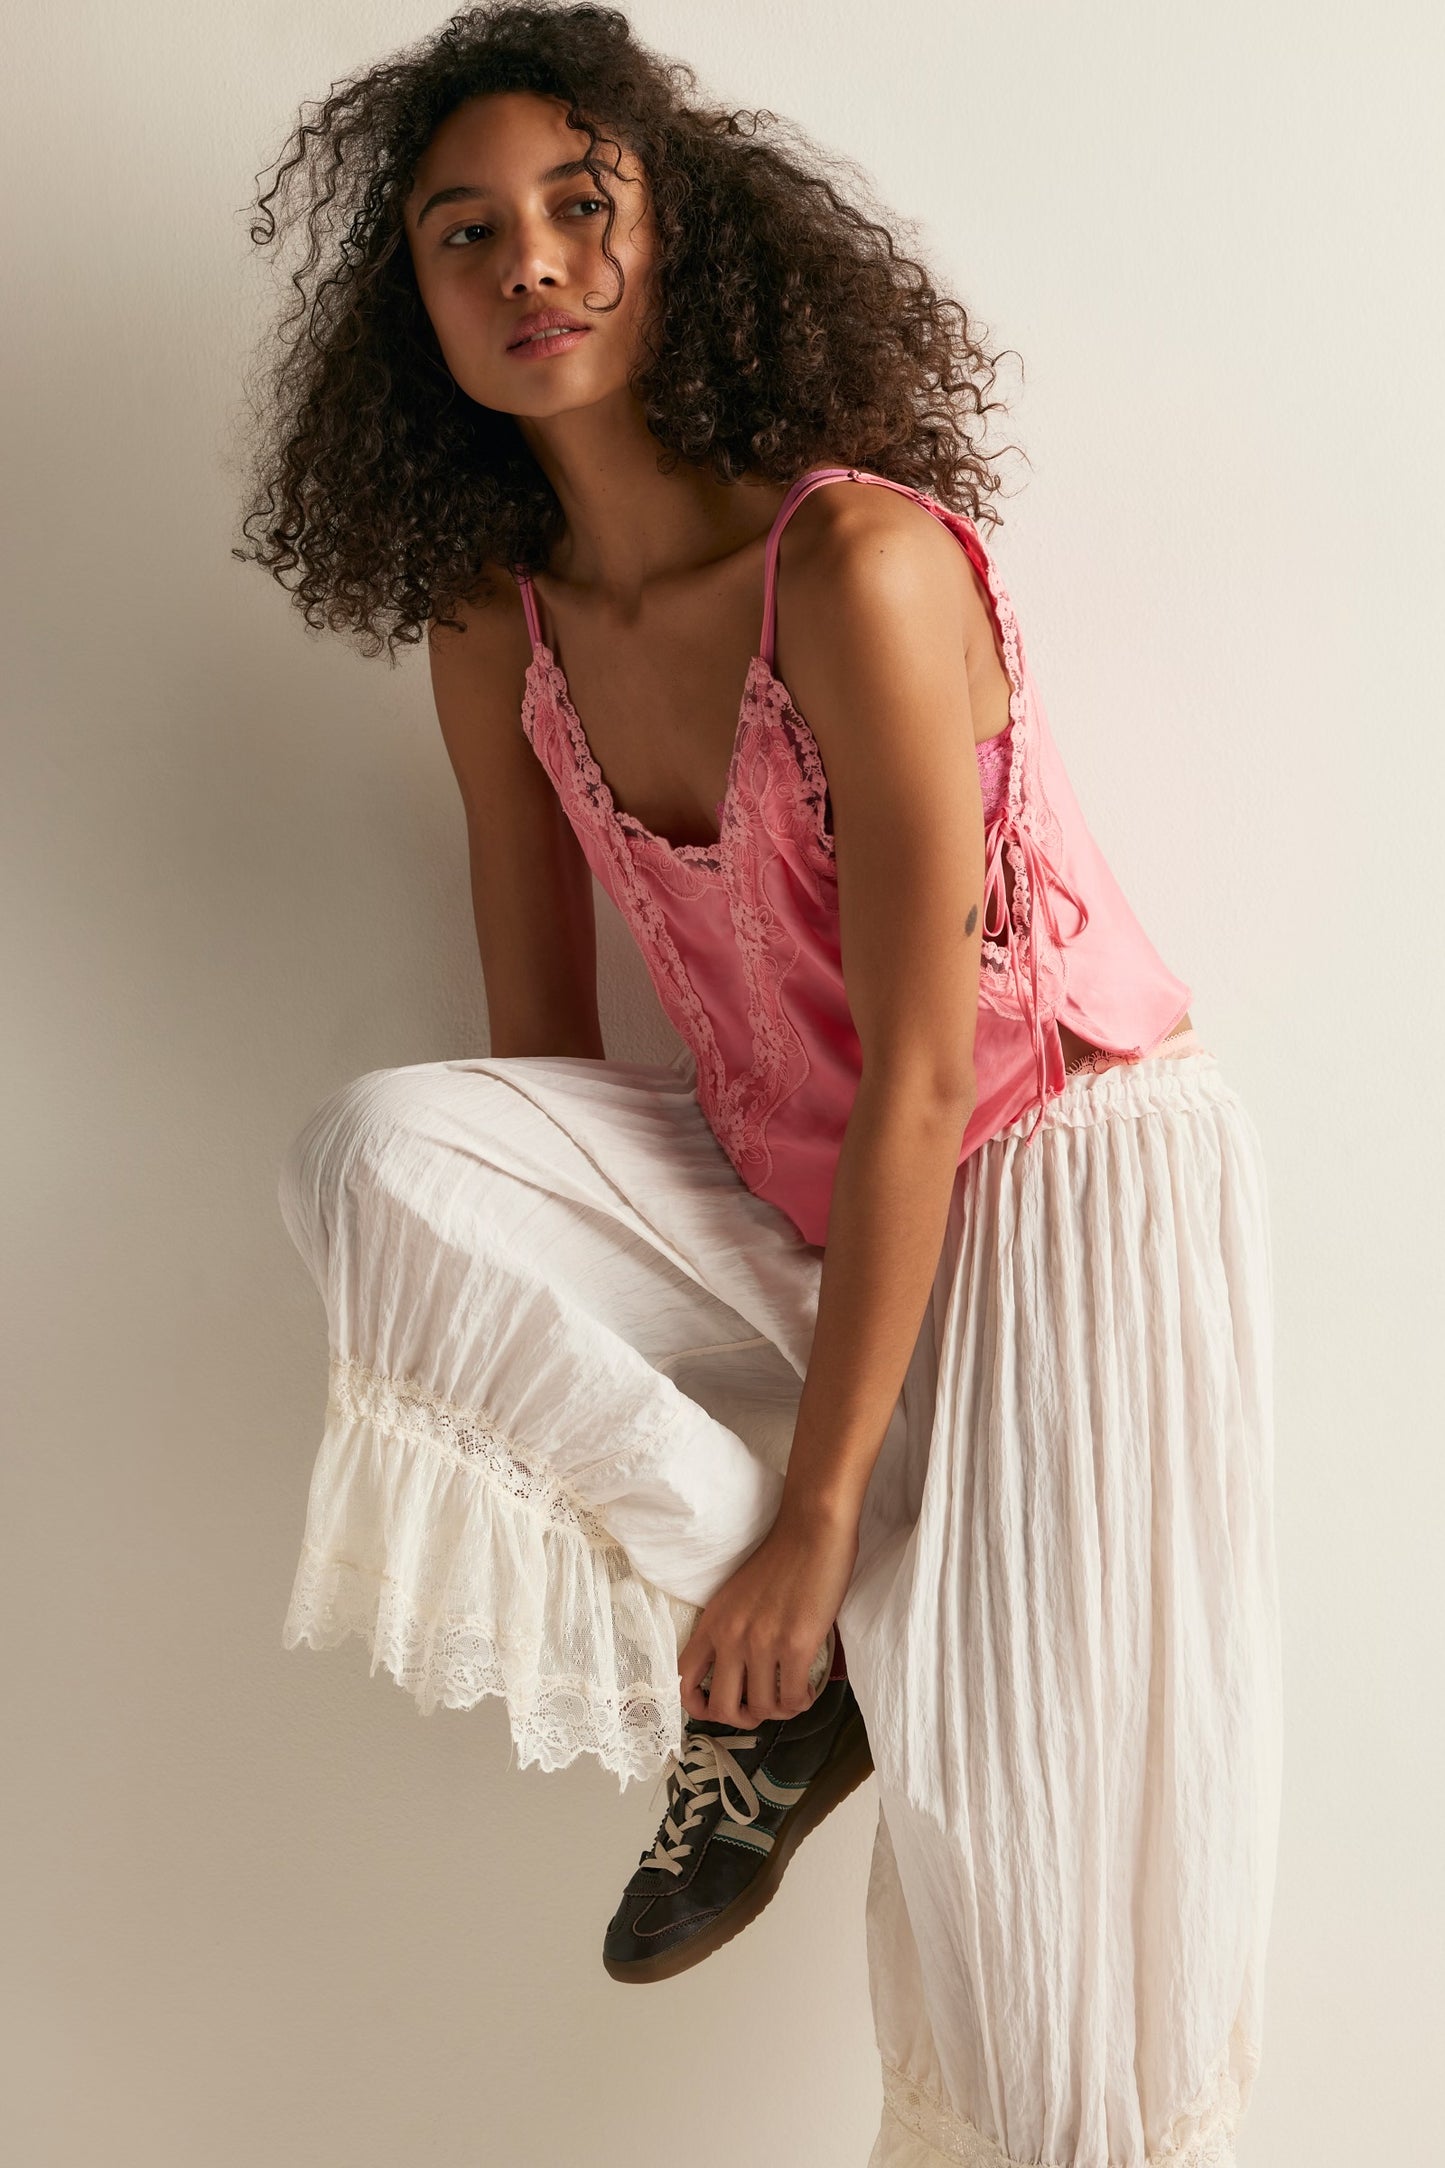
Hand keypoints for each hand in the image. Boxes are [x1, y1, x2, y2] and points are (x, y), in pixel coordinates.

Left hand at [676, 1505, 859, 1727]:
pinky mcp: (796, 1646)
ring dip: (779, 1711)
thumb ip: (731, 1629)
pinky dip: (801, 1702)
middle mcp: (731, 1636)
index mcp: (712, 1622)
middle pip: (722, 1708)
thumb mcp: (736, 1595)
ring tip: (791, 1696)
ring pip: (762, 1708)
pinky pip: (793, 1699)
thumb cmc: (781, 1560)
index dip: (697, 1706)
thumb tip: (739, 1671)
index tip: (718, 1708)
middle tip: (763, 1708)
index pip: (684, 1679)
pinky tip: (808, 1689)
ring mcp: (762, 1643)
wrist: (811, 1530)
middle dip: (745, 1719)